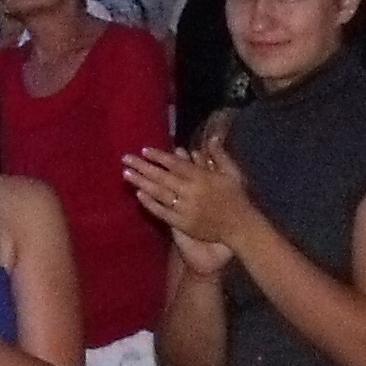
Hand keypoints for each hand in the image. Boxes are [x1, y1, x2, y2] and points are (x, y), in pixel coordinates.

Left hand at [122, 143, 260, 256]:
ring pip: (158, 193)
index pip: (175, 164)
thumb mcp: (232, 172)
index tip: (144, 150)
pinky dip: (150, 203)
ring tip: (126, 173)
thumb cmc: (236, 197)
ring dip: (141, 183)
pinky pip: (162, 212)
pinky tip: (138, 194)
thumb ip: (219, 155)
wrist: (239, 226)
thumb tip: (210, 138)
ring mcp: (185, 208)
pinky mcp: (182, 223)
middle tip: (125, 158)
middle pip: (162, 177)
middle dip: (142, 167)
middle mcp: (191, 192)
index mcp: (202, 177)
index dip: (159, 157)